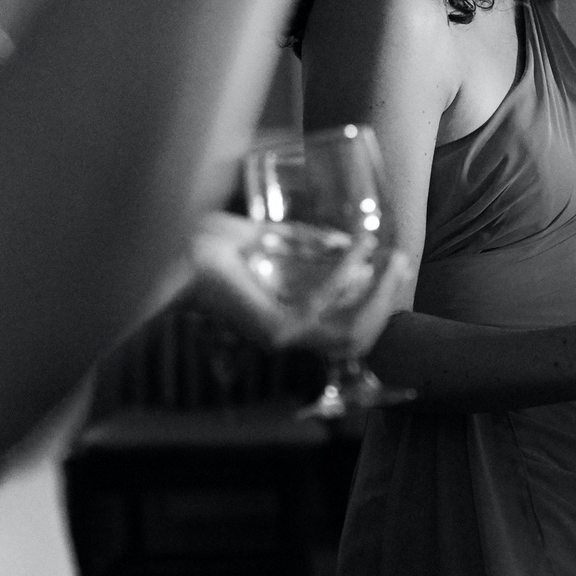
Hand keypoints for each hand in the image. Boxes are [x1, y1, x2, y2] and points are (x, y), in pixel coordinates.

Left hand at [185, 218, 411, 358]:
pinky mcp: (274, 329)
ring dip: (378, 291)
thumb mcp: (269, 240)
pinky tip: (357, 247)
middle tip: (402, 259)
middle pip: (361, 335)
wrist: (173, 248)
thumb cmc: (211, 244)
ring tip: (390, 255)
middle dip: (389, 297)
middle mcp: (289, 336)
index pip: (351, 329)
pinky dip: (346, 274)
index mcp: (289, 321)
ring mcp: (283, 337)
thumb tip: (348, 239)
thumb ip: (305, 243)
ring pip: (352, 330)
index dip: (381, 302)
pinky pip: (324, 306)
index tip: (398, 264)